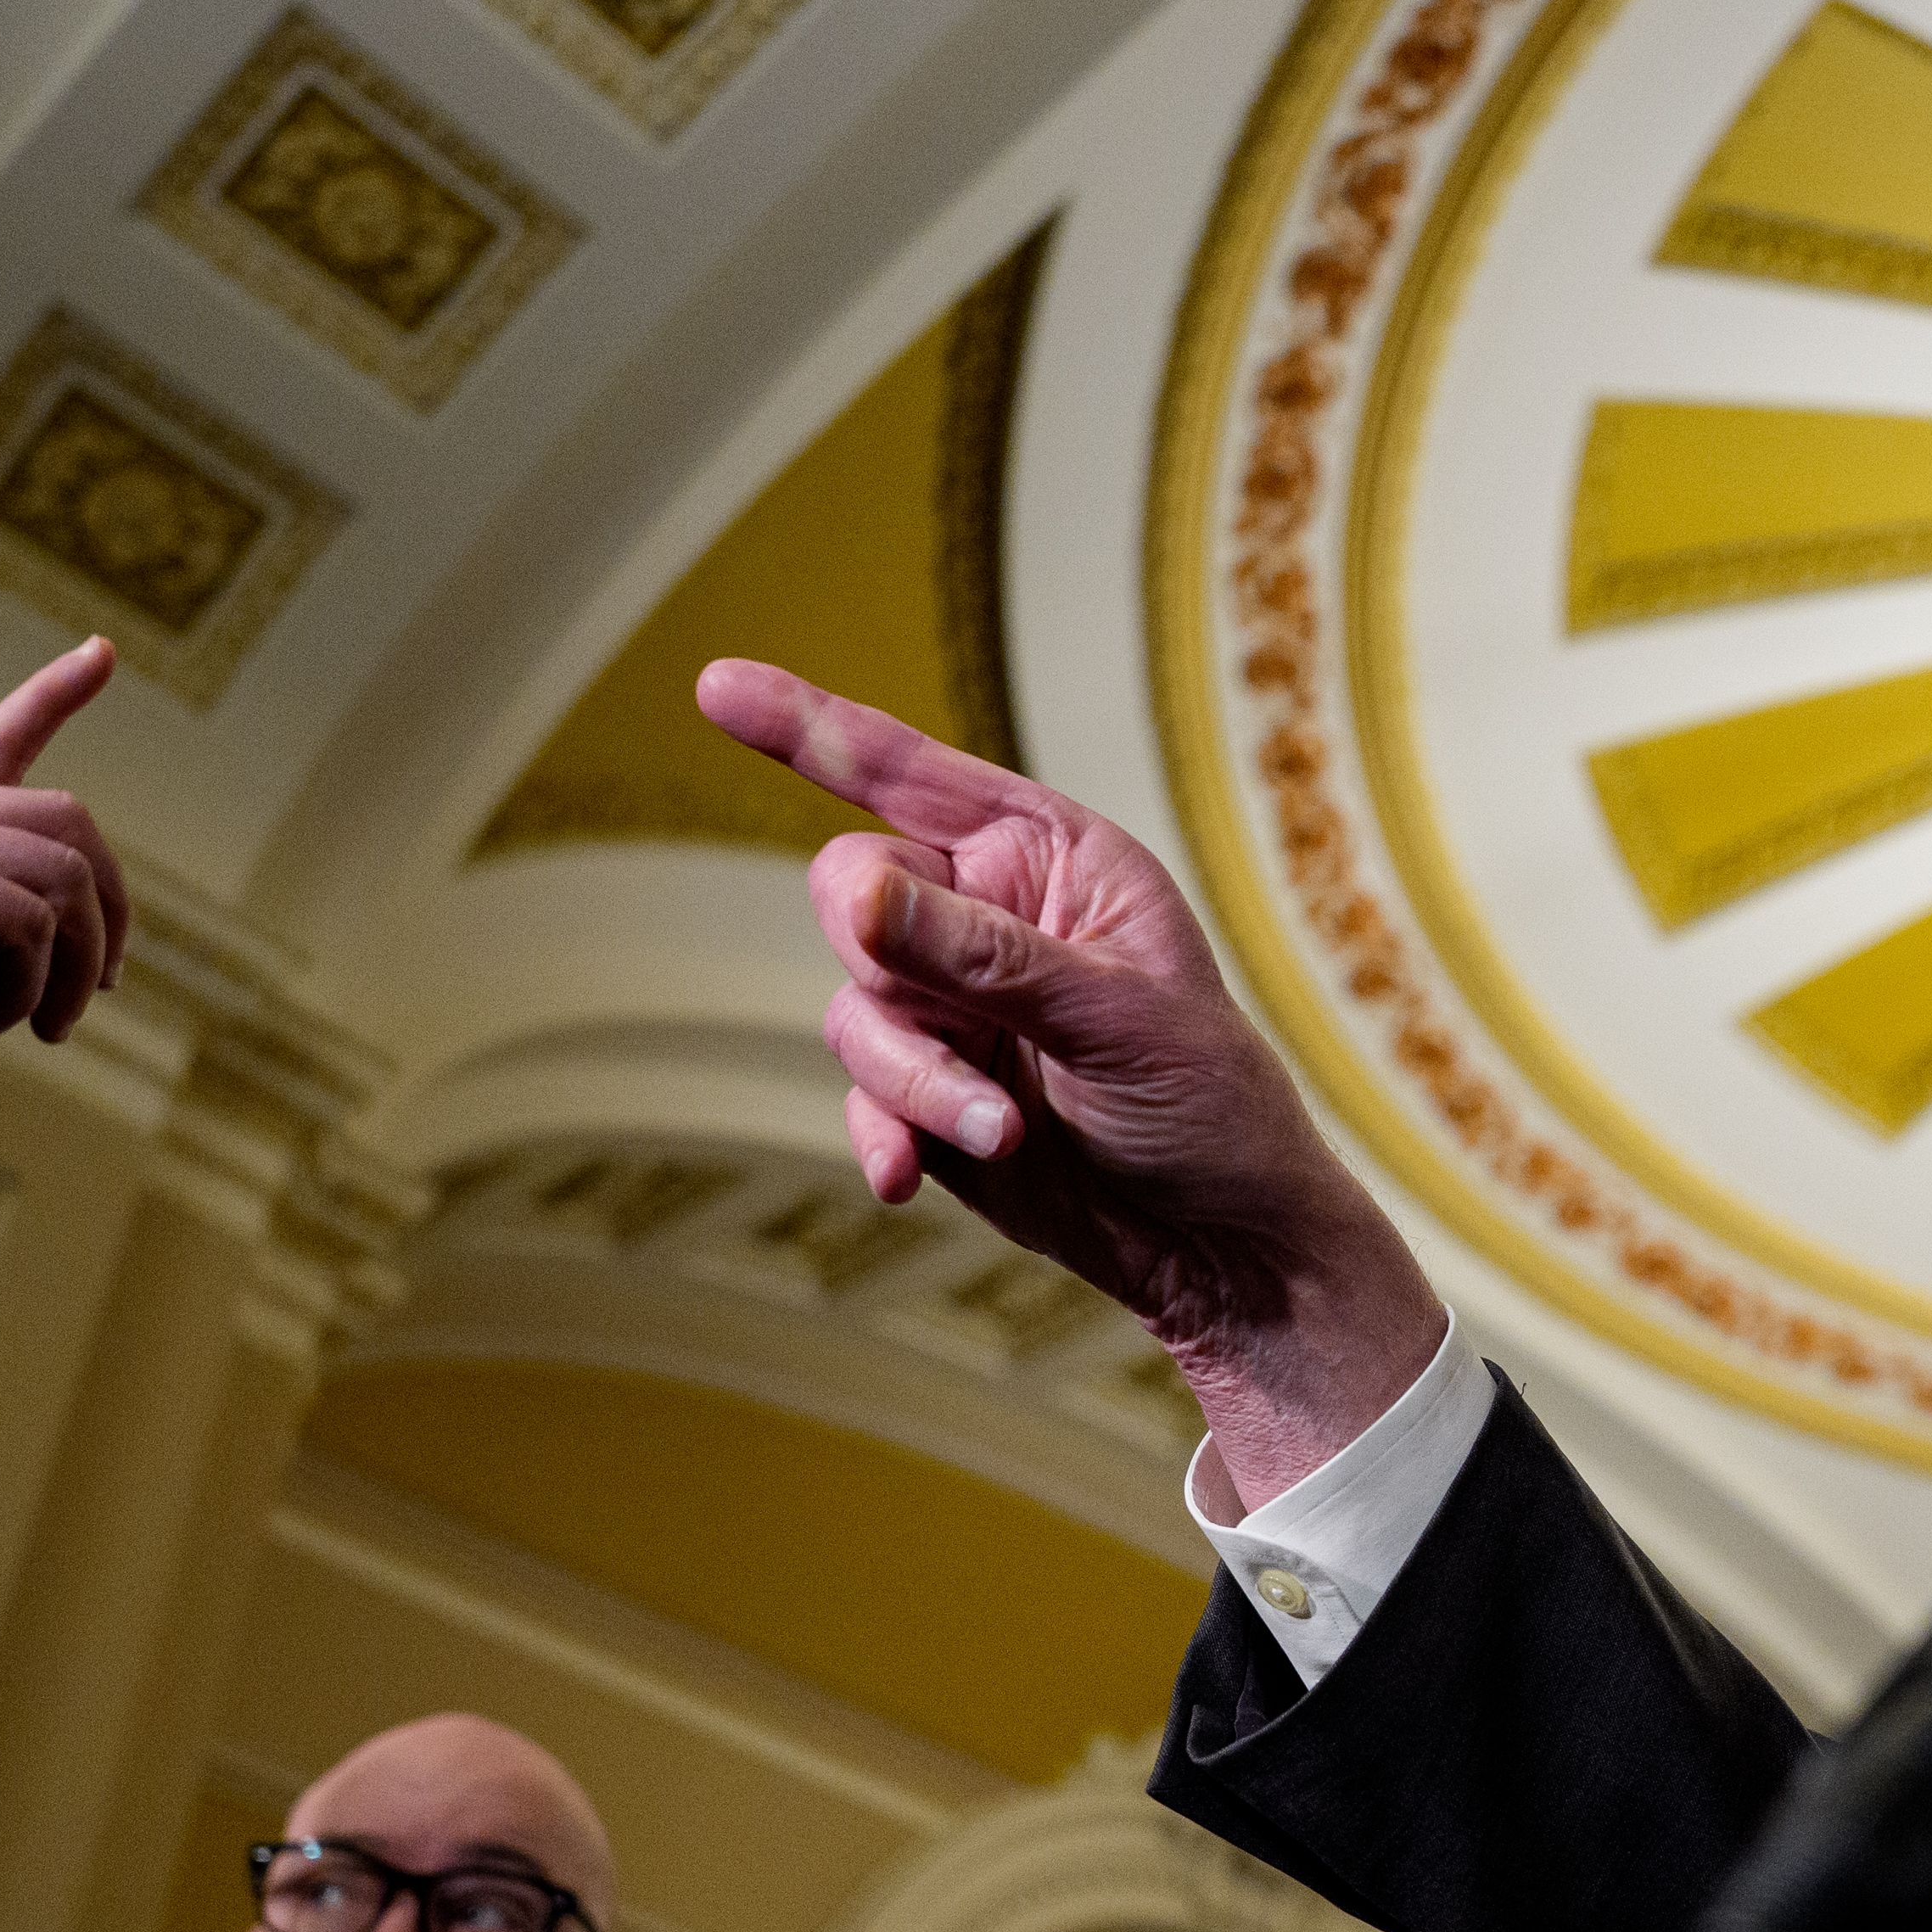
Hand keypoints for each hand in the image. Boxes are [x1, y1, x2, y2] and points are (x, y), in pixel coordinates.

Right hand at [0, 640, 135, 1217]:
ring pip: (63, 876)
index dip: (51, 697)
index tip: (102, 651)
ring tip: (39, 1028)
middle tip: (95, 991)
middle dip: (109, 911)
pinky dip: (29, 987)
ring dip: (73, 968)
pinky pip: (26, 921)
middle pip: (65, 820)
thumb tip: (72, 957)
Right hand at [694, 660, 1443, 1508]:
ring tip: (1001, 1134)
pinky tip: (910, 1178)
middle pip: (851, 895)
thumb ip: (982, 955)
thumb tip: (856, 893)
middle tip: (970, 1044)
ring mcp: (951, 1005)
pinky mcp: (929, 1091)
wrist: (1218, 1245)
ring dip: (915, 1080)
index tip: (712, 686)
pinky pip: (861, 1092)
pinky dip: (884, 1131)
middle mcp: (986, 915)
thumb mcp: (1112, 1017)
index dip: (807, 727)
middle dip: (892, 971)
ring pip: (854, 1008)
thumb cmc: (1207, 1105)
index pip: (910, 771)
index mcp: (1049, 854)